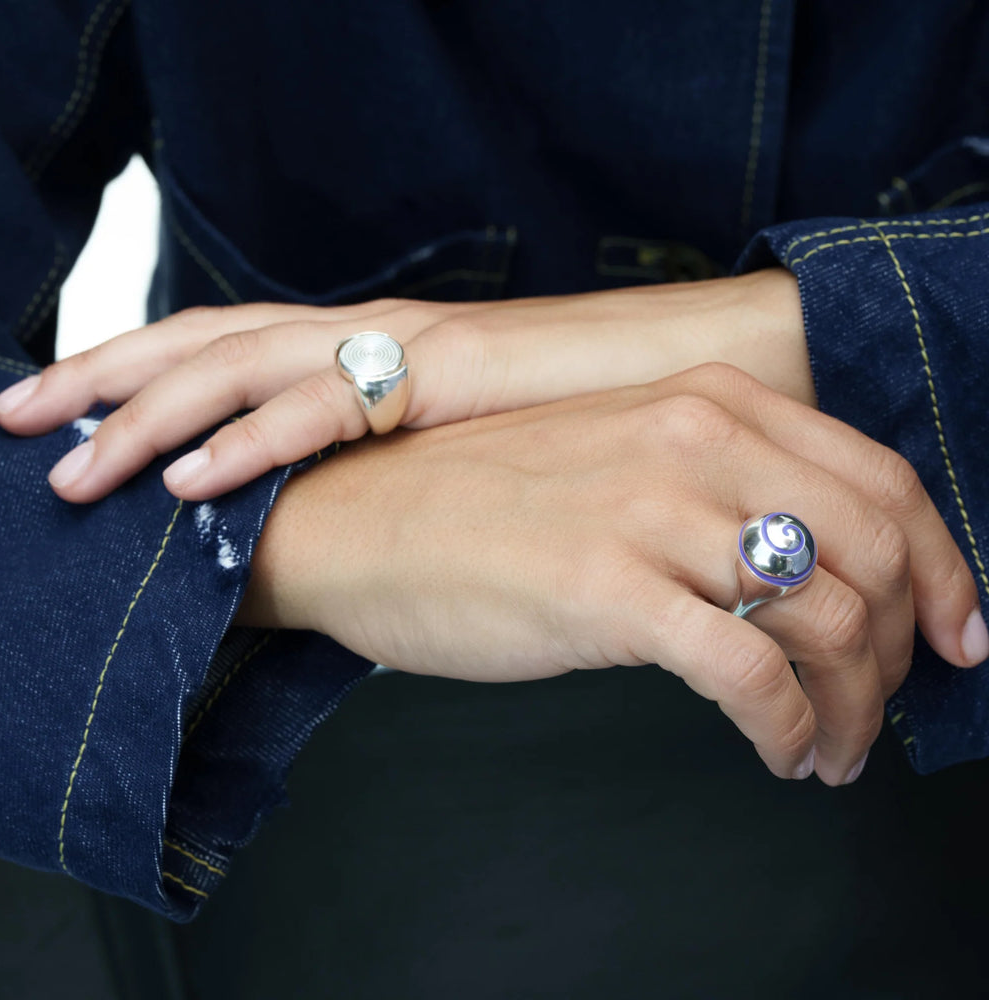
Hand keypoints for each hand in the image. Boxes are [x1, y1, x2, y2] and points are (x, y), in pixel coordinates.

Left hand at [0, 270, 812, 502]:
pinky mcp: (448, 369)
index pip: (225, 349)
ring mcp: (405, 342)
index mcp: (366, 348)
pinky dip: (256, 441)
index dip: (136, 377)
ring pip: (246, 365)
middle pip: (206, 341)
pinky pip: (333, 400)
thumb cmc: (589, 415)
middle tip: (18, 420)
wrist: (698, 368)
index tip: (62, 415)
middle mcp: (370, 331)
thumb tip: (345, 519)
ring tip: (75, 469)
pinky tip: (196, 485)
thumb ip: (399, 472)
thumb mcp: (467, 447)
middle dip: (104, 379)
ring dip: (153, 415)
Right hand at [235, 364, 985, 784]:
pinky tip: (780, 755)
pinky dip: (788, 730)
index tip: (958, 634)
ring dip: (853, 710)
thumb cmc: (480, 502)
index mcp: (705, 403)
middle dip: (904, 651)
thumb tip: (808, 569)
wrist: (356, 521)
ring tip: (829, 752)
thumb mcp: (616, 459)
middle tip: (886, 708)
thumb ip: (716, 489)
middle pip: (872, 554)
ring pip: (827, 622)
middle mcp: (692, 443)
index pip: (879, 481)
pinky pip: (749, 675)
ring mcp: (648, 513)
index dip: (941, 567)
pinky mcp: (605, 591)